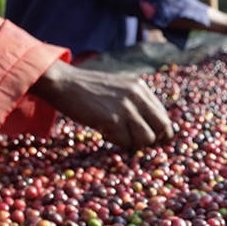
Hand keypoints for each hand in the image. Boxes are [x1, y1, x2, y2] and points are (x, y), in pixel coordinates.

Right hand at [30, 61, 172, 149]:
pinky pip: (126, 142)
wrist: (62, 82)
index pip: (164, 117)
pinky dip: (116, 142)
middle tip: (136, 142)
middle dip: (152, 141)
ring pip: (147, 139)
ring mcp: (126, 107)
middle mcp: (137, 96)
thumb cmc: (88, 90)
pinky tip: (104, 131)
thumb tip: (153, 131)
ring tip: (117, 135)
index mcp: (141, 89)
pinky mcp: (112, 119)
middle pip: (163, 128)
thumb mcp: (119, 90)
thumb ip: (136, 104)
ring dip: (133, 143)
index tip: (151, 140)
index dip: (161, 133)